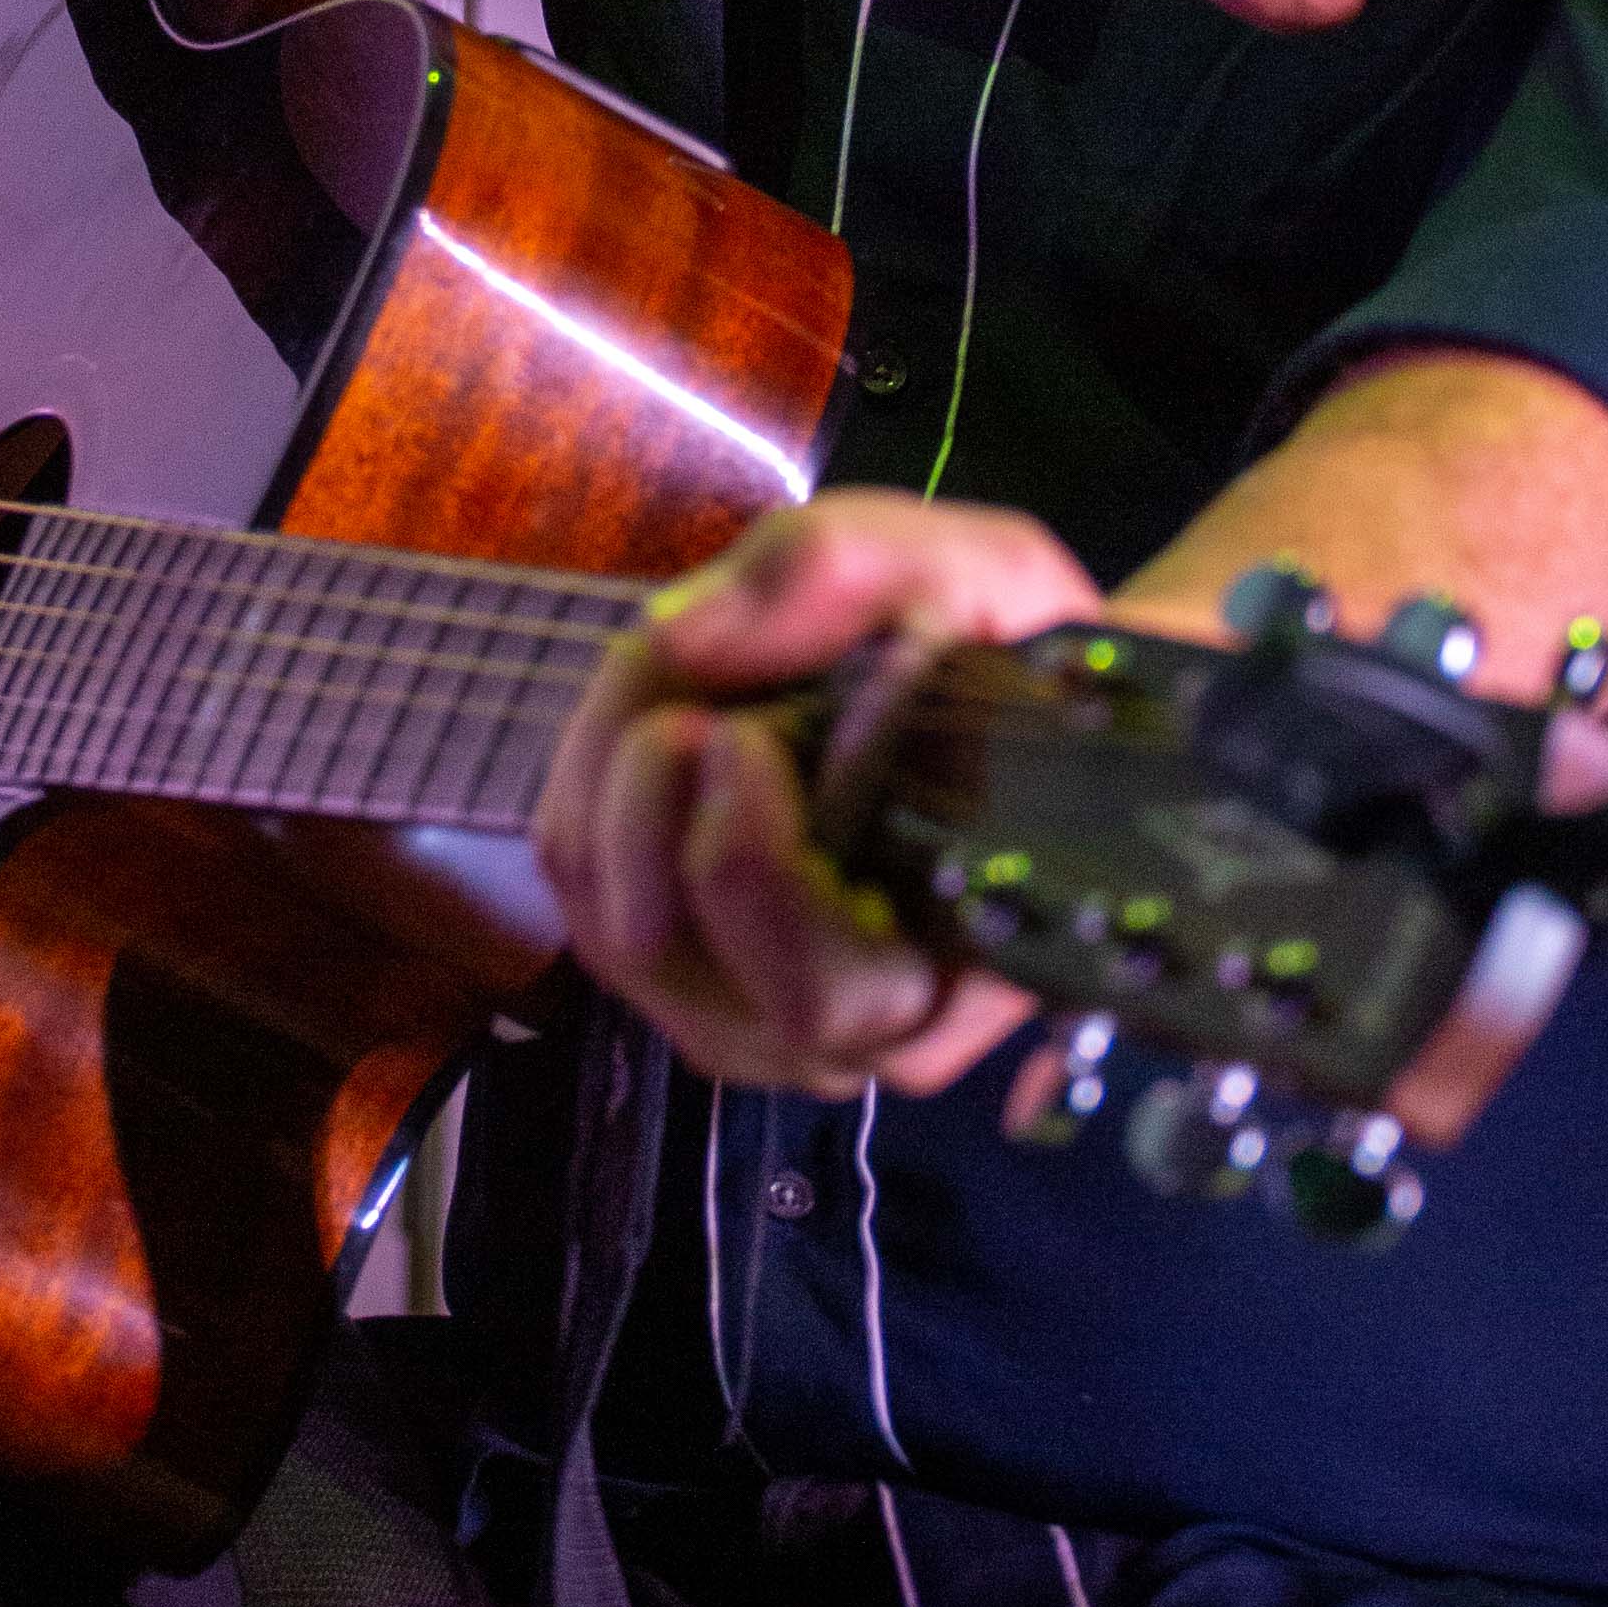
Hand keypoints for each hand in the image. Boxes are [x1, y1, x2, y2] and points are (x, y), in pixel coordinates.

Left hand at [534, 490, 1097, 1096]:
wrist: (1028, 712)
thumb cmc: (1028, 667)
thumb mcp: (992, 575)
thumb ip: (852, 572)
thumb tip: (678, 636)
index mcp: (949, 979)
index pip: (816, 995)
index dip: (751, 868)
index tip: (746, 733)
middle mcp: (838, 1033)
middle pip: (663, 948)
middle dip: (648, 782)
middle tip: (706, 675)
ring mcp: (743, 1008)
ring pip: (600, 914)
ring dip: (607, 761)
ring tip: (685, 666)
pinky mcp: (674, 959)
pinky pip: (579, 884)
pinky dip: (589, 772)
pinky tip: (662, 705)